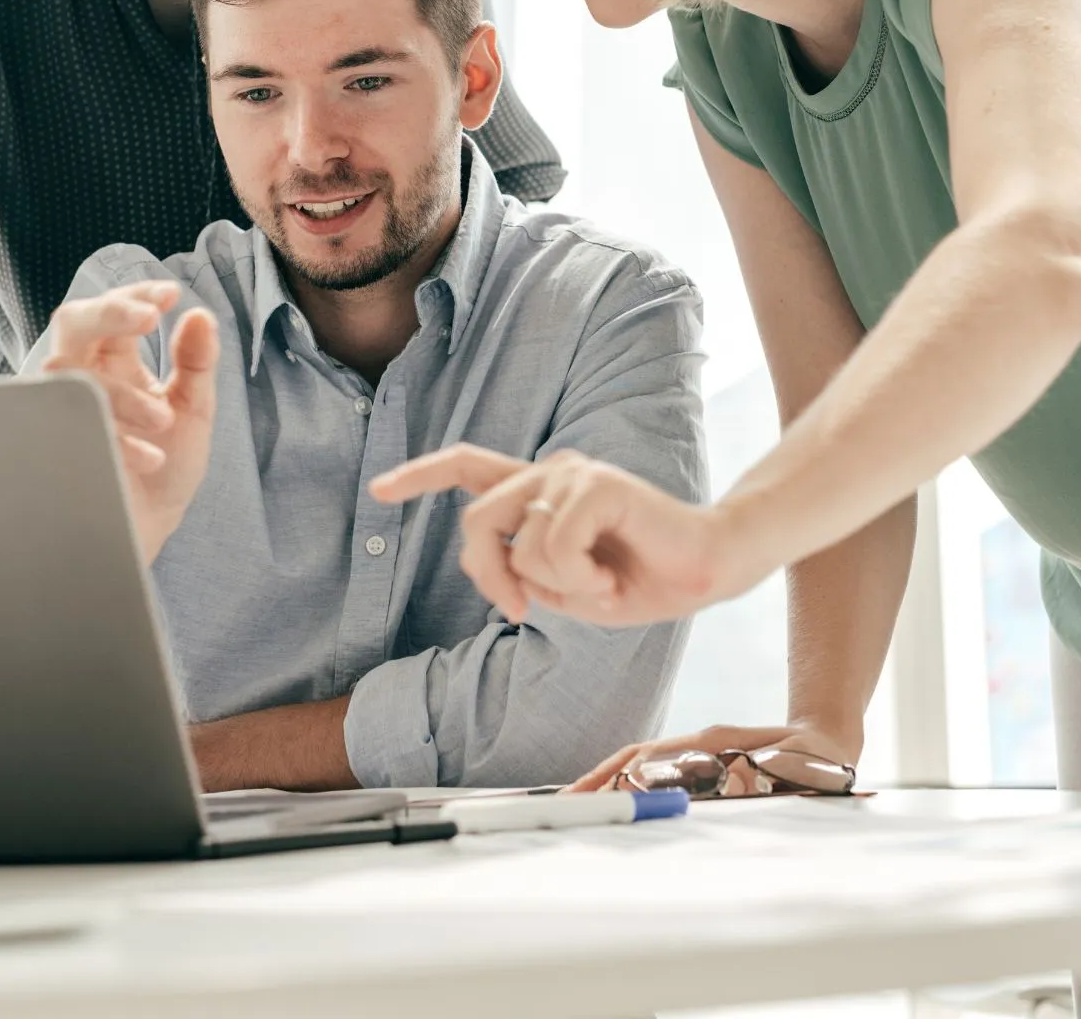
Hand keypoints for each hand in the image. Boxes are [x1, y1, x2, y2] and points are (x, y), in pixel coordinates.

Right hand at [43, 279, 218, 562]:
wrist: (144, 533)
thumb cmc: (164, 469)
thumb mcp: (193, 410)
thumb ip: (197, 363)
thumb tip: (201, 315)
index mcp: (117, 362)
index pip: (116, 310)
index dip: (137, 295)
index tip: (170, 295)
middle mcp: (84, 378)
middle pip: (74, 322)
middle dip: (110, 313)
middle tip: (150, 318)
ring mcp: (63, 412)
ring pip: (70, 374)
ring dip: (121, 394)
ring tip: (163, 422)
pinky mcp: (52, 448)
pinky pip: (67, 428)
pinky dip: (114, 441)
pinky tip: (147, 459)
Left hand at [370, 444, 751, 625]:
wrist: (702, 571)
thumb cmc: (635, 579)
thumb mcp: (564, 587)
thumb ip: (523, 571)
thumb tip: (501, 573)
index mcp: (537, 493)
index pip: (467, 468)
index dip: (419, 476)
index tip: (378, 490)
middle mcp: (548, 472)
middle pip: (477, 521)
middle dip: (490, 577)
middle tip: (522, 612)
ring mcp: (572, 473)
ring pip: (521, 545)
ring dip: (559, 588)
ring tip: (601, 586)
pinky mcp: (597, 484)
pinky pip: (556, 546)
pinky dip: (581, 581)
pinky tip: (614, 579)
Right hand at [570, 720, 863, 793]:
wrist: (827, 740)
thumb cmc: (814, 758)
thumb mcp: (797, 767)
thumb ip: (768, 774)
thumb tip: (734, 784)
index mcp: (711, 742)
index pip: (650, 756)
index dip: (617, 774)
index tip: (589, 793)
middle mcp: (698, 746)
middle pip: (635, 759)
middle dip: (598, 780)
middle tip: (566, 806)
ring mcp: (699, 755)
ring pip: (642, 766)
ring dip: (611, 784)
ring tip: (580, 808)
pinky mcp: (706, 768)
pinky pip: (660, 778)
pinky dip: (633, 789)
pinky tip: (621, 809)